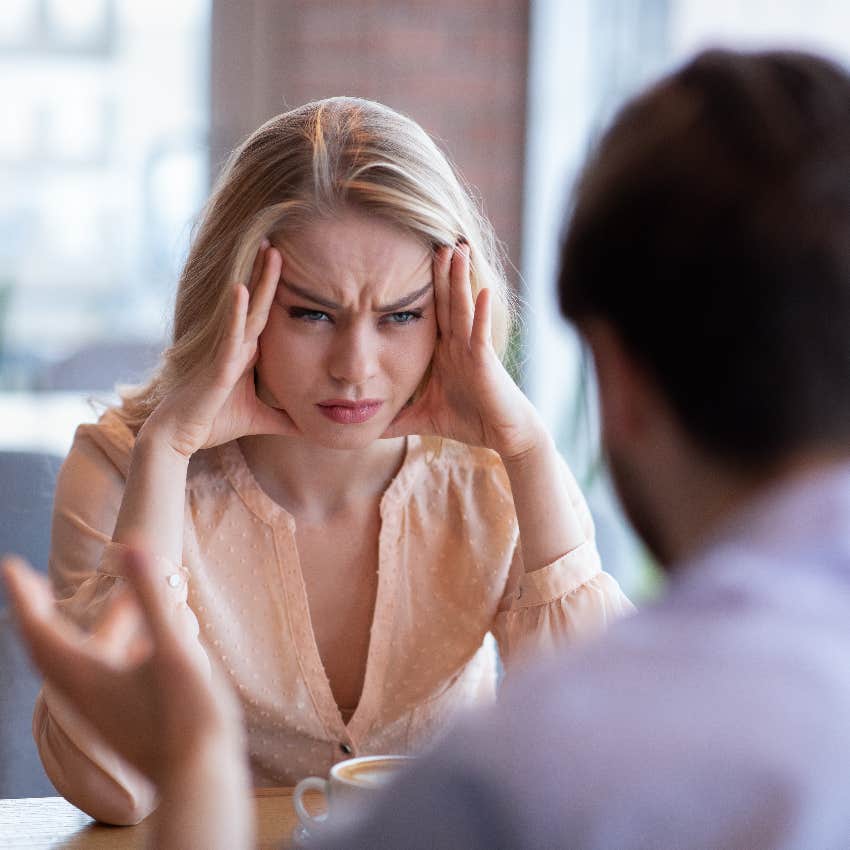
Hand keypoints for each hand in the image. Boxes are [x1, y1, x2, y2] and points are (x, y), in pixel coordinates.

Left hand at [2, 547, 243, 787]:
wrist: (199, 778)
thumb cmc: (185, 716)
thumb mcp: (170, 649)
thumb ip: (150, 597)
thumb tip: (131, 545)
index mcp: (86, 675)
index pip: (39, 629)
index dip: (24, 596)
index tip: (12, 566)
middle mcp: (83, 693)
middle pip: (44, 648)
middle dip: (35, 613)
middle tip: (29, 584)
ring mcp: (101, 709)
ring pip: (70, 662)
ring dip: (69, 630)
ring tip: (96, 604)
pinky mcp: (119, 718)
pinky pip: (93, 675)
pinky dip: (96, 649)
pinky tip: (132, 643)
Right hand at [146, 241, 295, 457]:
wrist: (179, 437)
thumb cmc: (212, 422)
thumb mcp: (259, 420)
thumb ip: (285, 420)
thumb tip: (311, 428)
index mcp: (245, 353)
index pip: (267, 316)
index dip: (279, 291)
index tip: (296, 266)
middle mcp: (236, 345)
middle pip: (258, 303)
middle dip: (269, 272)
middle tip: (280, 240)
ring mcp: (225, 350)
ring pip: (246, 309)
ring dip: (258, 279)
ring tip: (269, 249)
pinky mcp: (217, 363)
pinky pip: (229, 333)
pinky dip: (235, 311)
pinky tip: (242, 288)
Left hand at [382, 243, 543, 460]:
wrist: (503, 436)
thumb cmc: (469, 422)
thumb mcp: (422, 418)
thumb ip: (396, 420)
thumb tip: (365, 429)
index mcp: (445, 351)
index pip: (430, 312)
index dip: (420, 287)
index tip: (403, 260)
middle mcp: (459, 344)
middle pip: (447, 301)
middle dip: (440, 271)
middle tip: (430, 238)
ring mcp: (473, 350)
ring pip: (464, 308)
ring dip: (460, 279)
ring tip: (456, 249)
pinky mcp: (486, 363)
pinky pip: (481, 334)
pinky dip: (481, 314)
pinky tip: (482, 291)